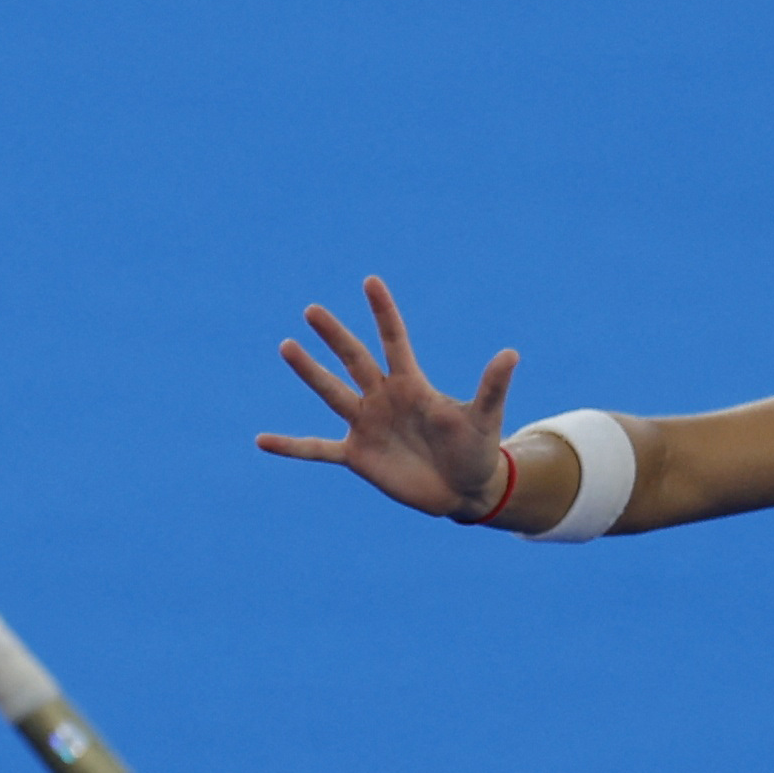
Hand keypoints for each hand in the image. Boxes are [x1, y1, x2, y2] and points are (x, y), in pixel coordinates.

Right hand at [255, 275, 520, 520]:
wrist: (463, 491)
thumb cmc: (477, 450)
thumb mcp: (484, 419)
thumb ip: (492, 387)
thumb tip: (511, 354)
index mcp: (412, 384)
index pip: (394, 340)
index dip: (383, 313)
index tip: (370, 281)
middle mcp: (383, 398)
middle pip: (354, 360)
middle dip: (335, 336)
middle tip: (312, 310)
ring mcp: (366, 425)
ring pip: (332, 393)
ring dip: (310, 372)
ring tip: (286, 346)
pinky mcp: (357, 455)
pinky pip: (317, 449)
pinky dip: (291, 446)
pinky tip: (262, 440)